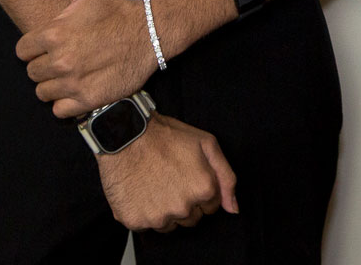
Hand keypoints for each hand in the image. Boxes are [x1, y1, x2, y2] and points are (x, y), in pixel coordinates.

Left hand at [12, 0, 153, 116]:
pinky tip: (78, 87)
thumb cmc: (116, 7)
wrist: (151, 31)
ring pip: (43, 93)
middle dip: (44, 65)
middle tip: (64, 56)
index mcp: (54, 34)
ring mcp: (74, 83)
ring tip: (71, 72)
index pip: (22, 51)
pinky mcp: (89, 99)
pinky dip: (65, 102)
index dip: (34, 46)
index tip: (49, 44)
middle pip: (32, 73)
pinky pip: (59, 110)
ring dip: (53, 84)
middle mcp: (61, 61)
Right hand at [97, 114, 237, 231]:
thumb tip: (232, 208)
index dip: (201, 191)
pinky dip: (144, 212)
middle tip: (172, 179)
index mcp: (203, 189)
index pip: (211, 207)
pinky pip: (146, 226)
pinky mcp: (135, 221)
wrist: (127, 134)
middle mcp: (182, 208)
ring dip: (165, 210)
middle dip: (186, 203)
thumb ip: (226, 177)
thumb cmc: (165, 136)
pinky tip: (142, 191)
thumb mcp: (207, 144)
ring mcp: (158, 217)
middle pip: (191, 219)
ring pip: (169, 225)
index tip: (189, 177)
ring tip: (156, 184)